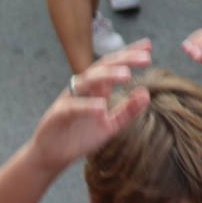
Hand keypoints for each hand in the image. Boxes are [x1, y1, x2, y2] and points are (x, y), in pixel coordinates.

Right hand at [27, 41, 152, 172]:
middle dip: (124, 59)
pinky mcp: (58, 115)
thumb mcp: (111, 125)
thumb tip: (146, 93)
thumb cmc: (81, 137)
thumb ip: (128, 110)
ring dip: (108, 75)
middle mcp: (84, 88)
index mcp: (97, 88)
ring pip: (88, 80)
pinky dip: (87, 105)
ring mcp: (70, 99)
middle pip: (103, 66)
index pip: (114, 65)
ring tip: (127, 75)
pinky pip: (73, 107)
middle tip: (146, 59)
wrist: (52, 156)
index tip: (149, 46)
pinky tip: (102, 107)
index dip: (130, 54)